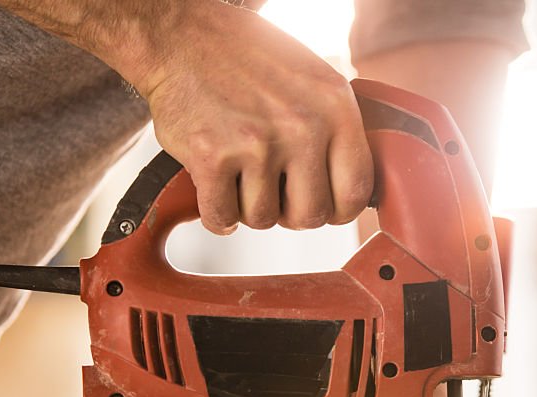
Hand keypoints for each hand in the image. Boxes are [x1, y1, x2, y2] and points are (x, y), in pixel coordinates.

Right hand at [124, 2, 372, 233]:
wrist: (181, 36)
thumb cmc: (247, 58)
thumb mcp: (314, 80)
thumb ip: (337, 129)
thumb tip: (351, 184)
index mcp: (335, 107)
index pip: (356, 190)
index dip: (339, 209)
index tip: (324, 204)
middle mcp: (302, 127)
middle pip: (311, 215)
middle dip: (291, 212)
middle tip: (276, 191)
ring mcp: (256, 144)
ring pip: (263, 219)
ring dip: (250, 208)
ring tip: (243, 176)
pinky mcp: (211, 158)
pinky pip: (222, 218)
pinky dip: (218, 214)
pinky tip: (217, 189)